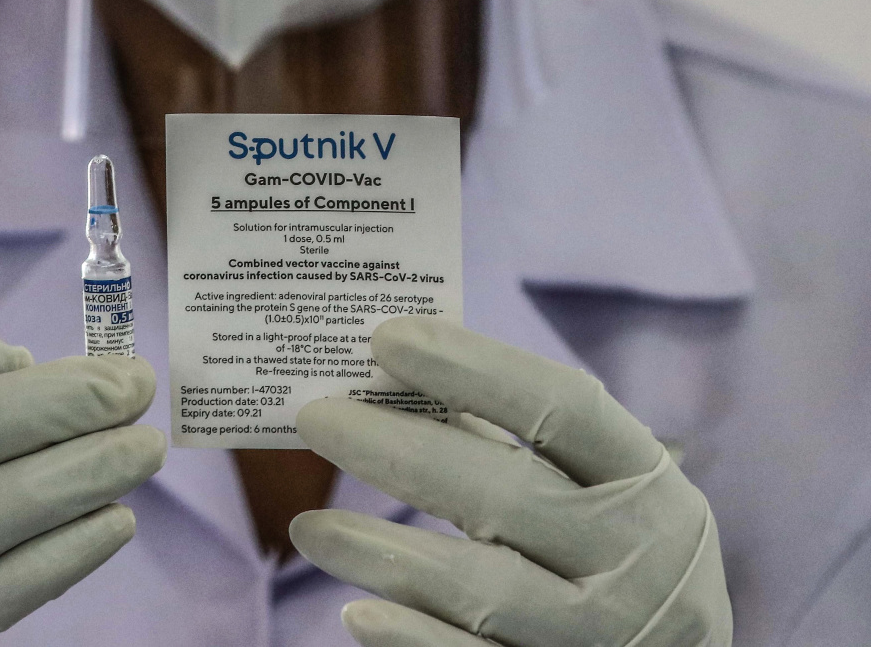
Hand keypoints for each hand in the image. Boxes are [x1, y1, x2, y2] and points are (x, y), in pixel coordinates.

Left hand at [290, 317, 731, 646]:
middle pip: (503, 492)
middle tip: (316, 417)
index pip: (561, 406)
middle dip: (398, 449)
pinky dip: (412, 636)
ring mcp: (601, 634)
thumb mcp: (598, 488)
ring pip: (478, 589)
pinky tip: (356, 612)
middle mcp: (636, 558)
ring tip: (306, 527)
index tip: (386, 337)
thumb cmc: (614, 551)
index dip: (474, 366)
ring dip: (381, 552)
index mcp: (648, 482)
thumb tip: (399, 376)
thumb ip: (515, 439)